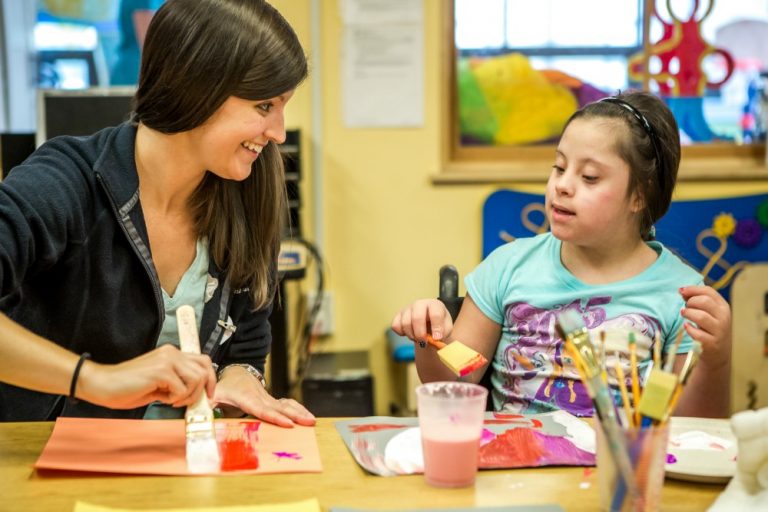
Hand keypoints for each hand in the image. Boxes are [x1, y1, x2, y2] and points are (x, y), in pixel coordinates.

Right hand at [79, 344, 216, 408]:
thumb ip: (178, 383)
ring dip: (188, 395)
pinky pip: (182, 389)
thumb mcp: (160, 384)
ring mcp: (167, 360)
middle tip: (189, 402)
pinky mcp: (161, 371)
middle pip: (205, 368)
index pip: (203, 361)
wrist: (102, 385)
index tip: (208, 395)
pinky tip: (162, 399)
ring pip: (197, 379)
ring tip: (171, 400)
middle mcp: (172, 353)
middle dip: (203, 389)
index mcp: (172, 354)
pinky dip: (175, 399)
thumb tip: (198, 394)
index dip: (210, 379)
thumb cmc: (127, 387)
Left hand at [213, 365, 315, 427]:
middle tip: (308, 422)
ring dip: (300, 412)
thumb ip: (209, 402)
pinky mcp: (272, 400)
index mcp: (248, 398)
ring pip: (286, 405)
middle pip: (280, 408)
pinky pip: (287, 404)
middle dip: (295, 415)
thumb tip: (202, 411)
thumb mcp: (214, 392)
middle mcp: (261, 398)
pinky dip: (298, 409)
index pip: (263, 409)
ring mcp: (268, 398)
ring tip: (312, 420)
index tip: (288, 423)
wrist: (235, 371)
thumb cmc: (224, 385)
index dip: (275, 416)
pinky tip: (307, 416)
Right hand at [391, 298, 452, 341]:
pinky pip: (395, 326)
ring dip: (412, 335)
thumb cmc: (439, 325)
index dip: (436, 327)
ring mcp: (407, 308)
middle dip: (420, 333)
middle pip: (417, 318)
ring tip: (418, 339)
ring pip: (405, 323)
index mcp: (435, 305)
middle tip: (424, 342)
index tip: (437, 338)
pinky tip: (410, 333)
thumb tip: (435, 339)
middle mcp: (420, 304)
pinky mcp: (398, 315)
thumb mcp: (447, 328)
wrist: (429, 323)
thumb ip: (443, 333)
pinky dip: (401, 333)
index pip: (435, 314)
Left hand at [679, 285, 730, 367]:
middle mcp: (724, 317)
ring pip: (701, 316)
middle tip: (685, 307)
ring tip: (684, 314)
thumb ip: (698, 300)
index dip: (692, 289)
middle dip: (690, 302)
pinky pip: (698, 333)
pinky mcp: (712, 343)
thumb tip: (682, 291)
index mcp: (723, 306)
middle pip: (704, 302)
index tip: (681, 291)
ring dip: (688, 313)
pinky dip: (689, 329)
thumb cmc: (710, 328)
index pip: (709, 292)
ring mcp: (719, 331)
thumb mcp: (709, 312)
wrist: (718, 353)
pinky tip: (687, 326)